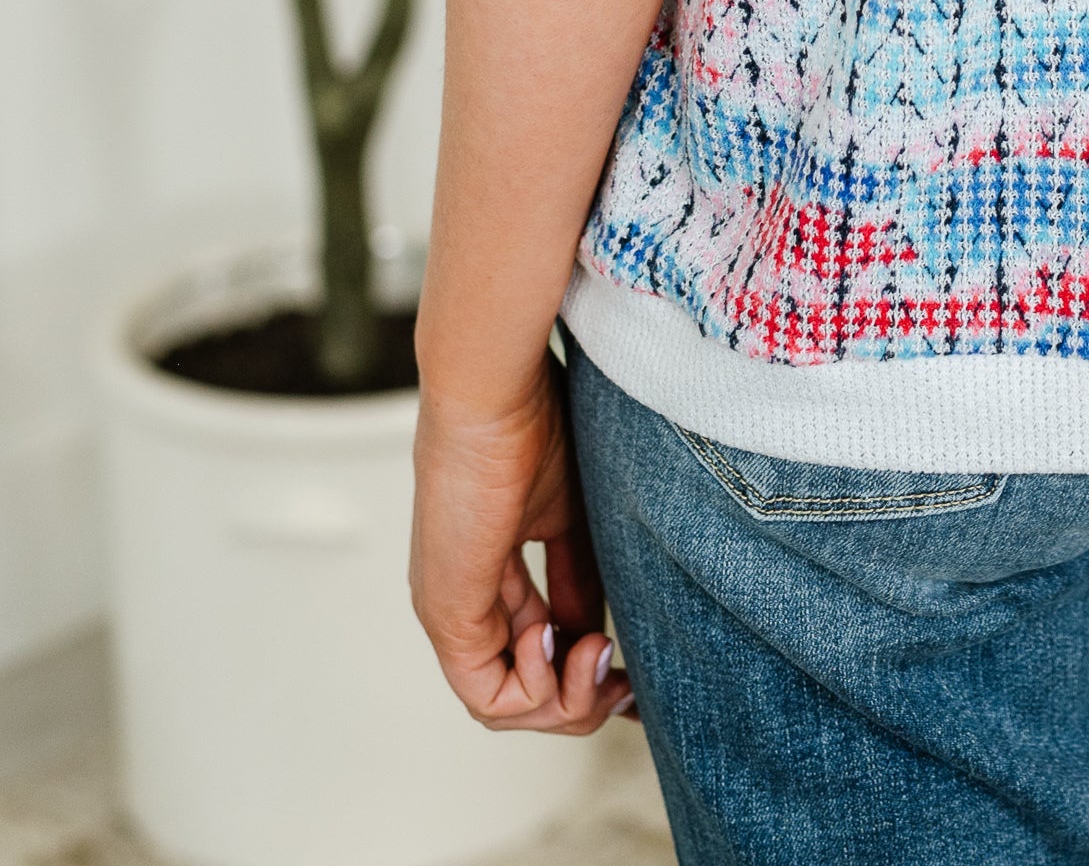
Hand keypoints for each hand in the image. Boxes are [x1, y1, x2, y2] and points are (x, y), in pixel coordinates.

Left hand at [410, 354, 634, 731]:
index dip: (585, 676)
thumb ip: (582, 581)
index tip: (632, 671)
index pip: (530, 654)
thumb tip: (598, 637)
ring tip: (596, 651)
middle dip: (581, 700)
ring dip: (565, 699)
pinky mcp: (448, 612)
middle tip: (622, 679)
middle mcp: (461, 603)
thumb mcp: (573, 517)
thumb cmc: (531, 424)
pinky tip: (559, 638)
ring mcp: (449, 612)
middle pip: (519, 692)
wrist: (494, 390)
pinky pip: (490, 696)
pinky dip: (539, 687)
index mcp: (486, 577)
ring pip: (505, 704)